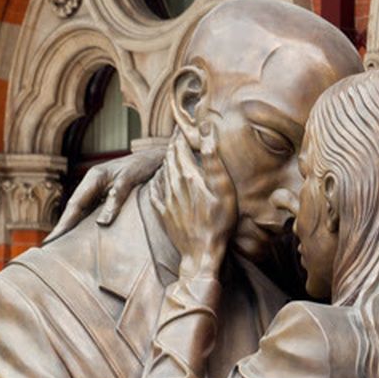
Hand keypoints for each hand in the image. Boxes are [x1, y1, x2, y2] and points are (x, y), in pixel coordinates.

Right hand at [44, 150, 163, 242]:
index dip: (64, 223)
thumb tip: (102, 223)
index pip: (74, 205)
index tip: (53, 239)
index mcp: (93, 178)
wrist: (155, 158)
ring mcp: (99, 189)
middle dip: (63, 227)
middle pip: (74, 209)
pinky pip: (93, 211)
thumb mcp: (129, 180)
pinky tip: (82, 235)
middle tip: (50, 246)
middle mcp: (93, 184)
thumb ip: (115, 199)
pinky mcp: (107, 195)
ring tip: (61, 245)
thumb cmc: (143, 166)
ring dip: (72, 226)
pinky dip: (85, 223)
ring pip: (82, 211)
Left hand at [155, 130, 236, 276]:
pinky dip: (157, 179)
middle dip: (173, 144)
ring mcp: (167, 200)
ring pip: (162, 172)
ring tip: (170, 151)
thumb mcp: (223, 189)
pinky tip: (158, 177)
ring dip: (165, 159)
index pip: (180, 147)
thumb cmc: (218, 223)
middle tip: (176, 134)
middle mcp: (174, 185)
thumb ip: (212, 159)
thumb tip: (205, 131)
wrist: (201, 253)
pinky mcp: (163, 213)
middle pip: (169, 158)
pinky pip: (155, 191)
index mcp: (188, 176)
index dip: (182, 134)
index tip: (184, 124)